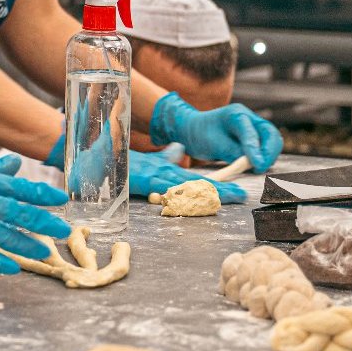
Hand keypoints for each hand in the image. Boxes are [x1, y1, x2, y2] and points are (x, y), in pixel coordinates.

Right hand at [130, 145, 245, 202]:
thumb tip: (180, 148)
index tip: (238, 192)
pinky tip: (193, 201)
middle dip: (221, 191)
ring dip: (208, 194)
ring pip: (188, 188)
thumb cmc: (131, 164)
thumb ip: (168, 157)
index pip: (201, 180)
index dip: (220, 186)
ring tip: (227, 198)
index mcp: (172, 171)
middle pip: (200, 184)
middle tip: (240, 195)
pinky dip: (181, 197)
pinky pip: (168, 192)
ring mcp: (159, 178)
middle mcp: (169, 174)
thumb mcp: (153, 160)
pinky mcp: (148, 182)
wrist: (111, 161)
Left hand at [147, 92, 281, 172]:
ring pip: (273, 140)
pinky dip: (266, 157)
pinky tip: (259, 166)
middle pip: (270, 133)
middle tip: (260, 168)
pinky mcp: (256, 137)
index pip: (250, 132)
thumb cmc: (201, 135)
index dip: (255, 150)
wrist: (194, 131)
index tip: (257, 166)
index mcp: (236, 114)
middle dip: (269, 153)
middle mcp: (249, 118)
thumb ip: (233, 153)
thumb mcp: (213, 145)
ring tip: (258, 169)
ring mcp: (254, 126)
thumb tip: (253, 164)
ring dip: (269, 156)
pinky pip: (268, 147)